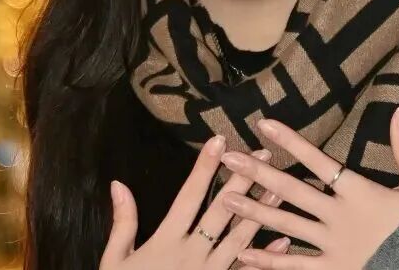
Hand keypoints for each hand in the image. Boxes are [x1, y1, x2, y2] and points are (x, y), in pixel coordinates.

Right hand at [100, 135, 292, 269]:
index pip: (189, 196)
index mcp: (166, 241)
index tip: (219, 140)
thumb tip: (118, 184)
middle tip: (262, 155)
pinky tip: (283, 242)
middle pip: (222, 212)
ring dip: (261, 213)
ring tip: (280, 189)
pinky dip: (266, 258)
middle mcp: (192, 255)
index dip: (204, 167)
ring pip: (240, 239)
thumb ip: (123, 222)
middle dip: (242, 180)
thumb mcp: (115, 260)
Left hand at [219, 105, 398, 268]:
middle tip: (228, 158)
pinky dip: (268, 260)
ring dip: (253, 211)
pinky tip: (243, 254)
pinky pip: (294, 267)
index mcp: (356, 192)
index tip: (263, 124)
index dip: (290, 141)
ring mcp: (330, 245)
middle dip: (257, 173)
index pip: (317, 160)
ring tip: (224, 198)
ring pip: (285, 225)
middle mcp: (336, 216)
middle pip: (290, 190)